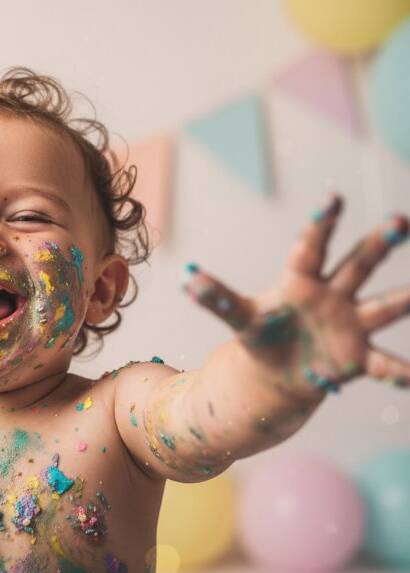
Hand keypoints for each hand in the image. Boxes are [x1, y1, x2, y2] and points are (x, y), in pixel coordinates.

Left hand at [183, 194, 408, 397]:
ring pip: (383, 307)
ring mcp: (351, 324)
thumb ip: (217, 298)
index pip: (311, 247)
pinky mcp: (359, 357)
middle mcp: (333, 295)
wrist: (278, 372)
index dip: (321, 224)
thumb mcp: (239, 316)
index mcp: (301, 280)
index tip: (333, 197)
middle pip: (358, 265)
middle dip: (378, 243)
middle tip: (399, 220)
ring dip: (405, 298)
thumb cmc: (261, 333)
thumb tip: (187, 279)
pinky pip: (385, 364)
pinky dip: (400, 372)